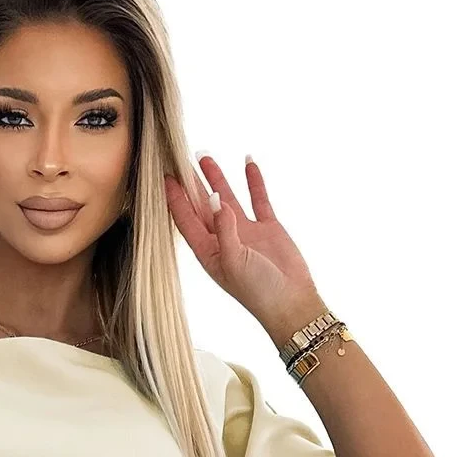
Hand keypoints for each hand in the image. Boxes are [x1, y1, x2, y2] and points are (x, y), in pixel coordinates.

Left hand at [164, 155, 324, 338]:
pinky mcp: (266, 228)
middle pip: (202, 205)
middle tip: (178, 158)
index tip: (165, 176)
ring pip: (227, 198)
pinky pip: (258, 199)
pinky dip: (253, 181)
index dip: (175, 199)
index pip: (186, 220)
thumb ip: (224, 229)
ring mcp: (245, 232)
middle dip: (190, 184)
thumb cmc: (257, 291)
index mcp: (208, 252)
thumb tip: (216, 199)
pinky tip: (247, 162)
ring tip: (203, 156)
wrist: (291, 301)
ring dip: (216, 178)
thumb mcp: (234, 261)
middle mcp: (223, 239)